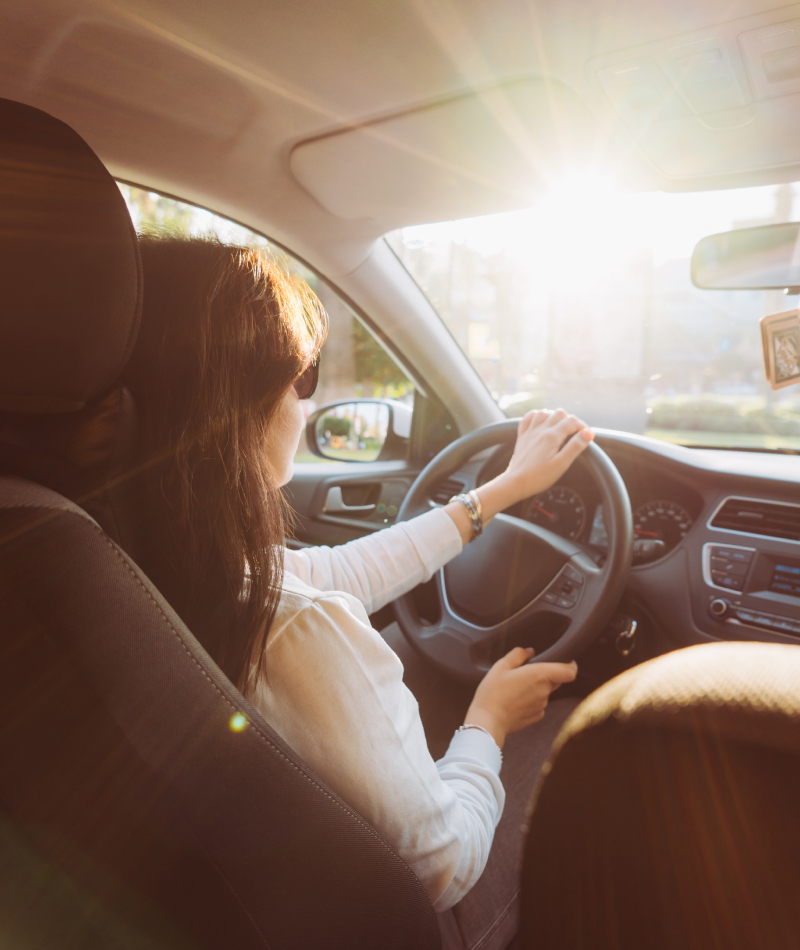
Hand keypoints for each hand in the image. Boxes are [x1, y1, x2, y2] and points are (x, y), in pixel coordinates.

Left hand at [443, 408, 592, 545]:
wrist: (516, 482)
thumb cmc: (539, 477)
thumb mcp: (562, 464)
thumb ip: (575, 447)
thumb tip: (588, 433)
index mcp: (552, 436)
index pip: (572, 422)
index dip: (583, 427)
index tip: (588, 436)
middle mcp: (540, 430)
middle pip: (559, 414)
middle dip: (571, 420)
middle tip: (577, 433)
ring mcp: (530, 432)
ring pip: (544, 413)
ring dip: (555, 416)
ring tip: (561, 427)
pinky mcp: (522, 436)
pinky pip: (528, 418)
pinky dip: (536, 416)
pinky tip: (541, 421)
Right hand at [464, 646, 577, 748]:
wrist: (488, 721)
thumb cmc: (492, 693)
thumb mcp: (501, 666)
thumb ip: (518, 654)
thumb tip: (530, 651)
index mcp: (539, 675)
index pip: (570, 671)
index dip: (570, 664)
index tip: (564, 660)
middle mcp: (545, 691)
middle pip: (557, 679)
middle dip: (547, 673)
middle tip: (528, 672)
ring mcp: (542, 705)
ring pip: (546, 691)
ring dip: (537, 687)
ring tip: (516, 688)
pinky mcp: (537, 716)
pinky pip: (539, 703)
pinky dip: (532, 700)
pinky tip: (516, 700)